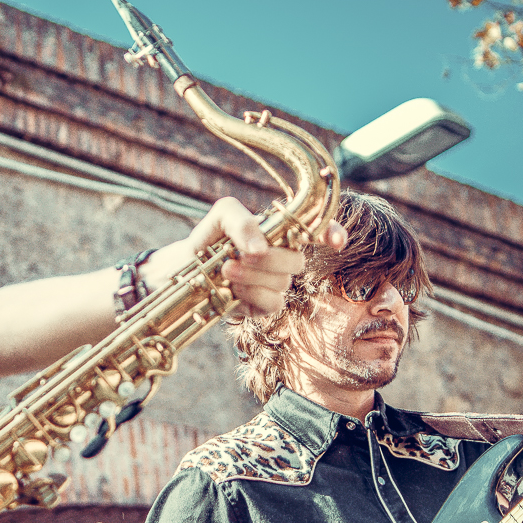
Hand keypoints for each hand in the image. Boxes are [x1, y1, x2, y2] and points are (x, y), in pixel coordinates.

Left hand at [141, 197, 346, 317]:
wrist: (186, 269)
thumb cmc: (210, 238)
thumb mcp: (222, 216)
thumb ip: (243, 222)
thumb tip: (261, 246)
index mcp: (282, 231)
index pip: (319, 230)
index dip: (332, 233)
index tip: (336, 241)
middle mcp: (284, 257)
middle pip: (297, 260)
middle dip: (268, 258)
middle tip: (237, 255)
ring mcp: (276, 282)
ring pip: (283, 282)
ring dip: (251, 275)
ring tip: (225, 269)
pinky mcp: (265, 305)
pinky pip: (273, 302)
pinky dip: (251, 294)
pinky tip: (232, 288)